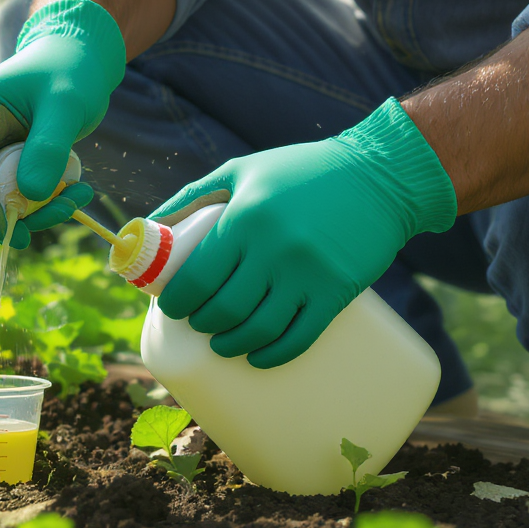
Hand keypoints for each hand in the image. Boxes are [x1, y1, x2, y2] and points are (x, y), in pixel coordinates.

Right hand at [0, 0, 124, 248]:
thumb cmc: (71, 72)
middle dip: (13, 214)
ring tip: (78, 196)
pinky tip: (71, 189)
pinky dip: (36, 201)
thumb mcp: (68, 106)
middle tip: (65, 212)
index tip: (18, 234)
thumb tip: (30, 196)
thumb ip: (49, 148)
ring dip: (32, 210)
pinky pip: (4, 192)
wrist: (74, 57)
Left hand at [151, 99, 457, 367]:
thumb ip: (192, 195)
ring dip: (232, 345)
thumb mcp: (242, 170)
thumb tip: (147, 226)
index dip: (178, 303)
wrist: (381, 174)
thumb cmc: (303, 171)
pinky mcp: (338, 291)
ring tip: (223, 343)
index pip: (198, 277)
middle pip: (225, 309)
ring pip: (258, 329)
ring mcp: (308, 273)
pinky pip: (300, 337)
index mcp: (246, 217)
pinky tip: (258, 357)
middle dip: (203, 324)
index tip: (173, 308)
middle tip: (200, 323)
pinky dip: (273, 355)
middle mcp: (275, 248)